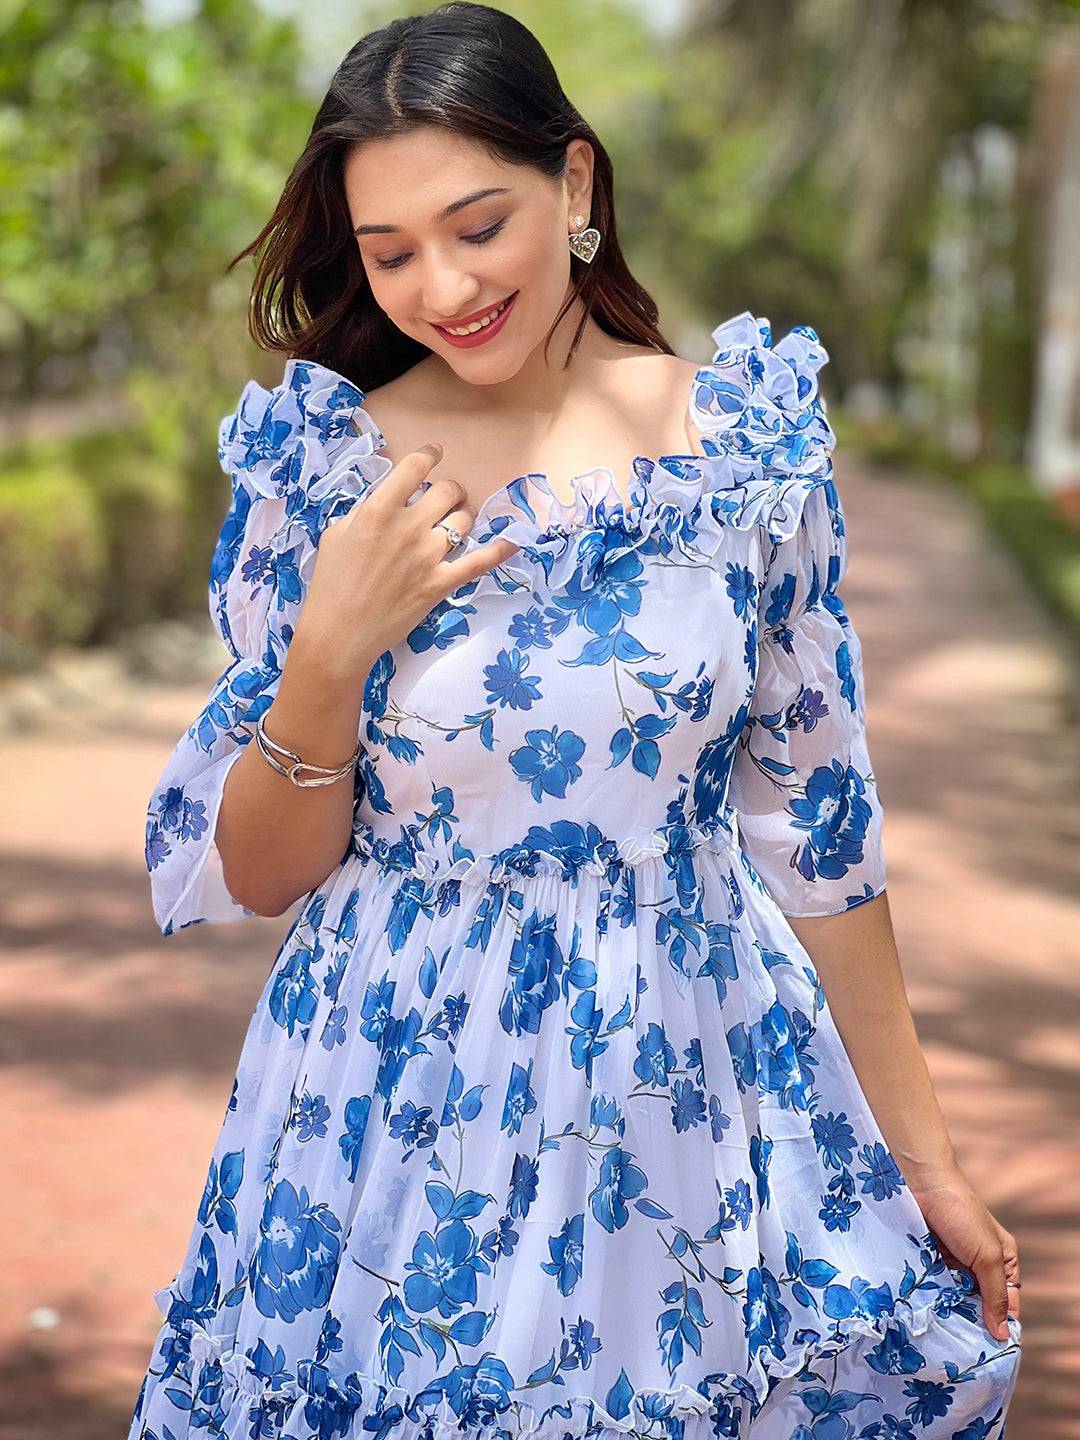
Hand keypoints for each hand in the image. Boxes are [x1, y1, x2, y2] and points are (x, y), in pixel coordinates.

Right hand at [299, 442, 520, 664]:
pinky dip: (499, 550)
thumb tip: (388, 502)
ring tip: (456, 522)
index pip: (414, 468)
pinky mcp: (441, 583)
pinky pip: (480, 561)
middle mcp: (408, 527)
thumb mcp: (337, 535)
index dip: (429, 455)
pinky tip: (512, 542)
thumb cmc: (331, 584)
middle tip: (445, 498)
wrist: (339, 632)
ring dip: (463, 516)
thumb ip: (365, 512)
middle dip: (450, 490)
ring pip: (464, 520)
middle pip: (447, 491)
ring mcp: (428, 556)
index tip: (435, 453)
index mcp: (378, 510)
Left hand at [907, 1165, 1020, 1341]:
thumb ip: (995, 1294)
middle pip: (979, 1302)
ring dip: (949, 1311)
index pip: (1007, 1302)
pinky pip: (933, 1286)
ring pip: (954, 1297)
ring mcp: (952, 1262)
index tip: (992, 1350)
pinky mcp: (929, 1259)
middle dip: (972, 1320)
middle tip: (964, 1348)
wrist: (922, 1182)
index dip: (1001, 1323)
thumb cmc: (961, 1214)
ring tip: (944, 1336)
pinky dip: (931, 1298)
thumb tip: (1002, 1334)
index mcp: (1002, 1260)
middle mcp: (978, 1263)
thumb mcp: (987, 1256)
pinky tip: (926, 1315)